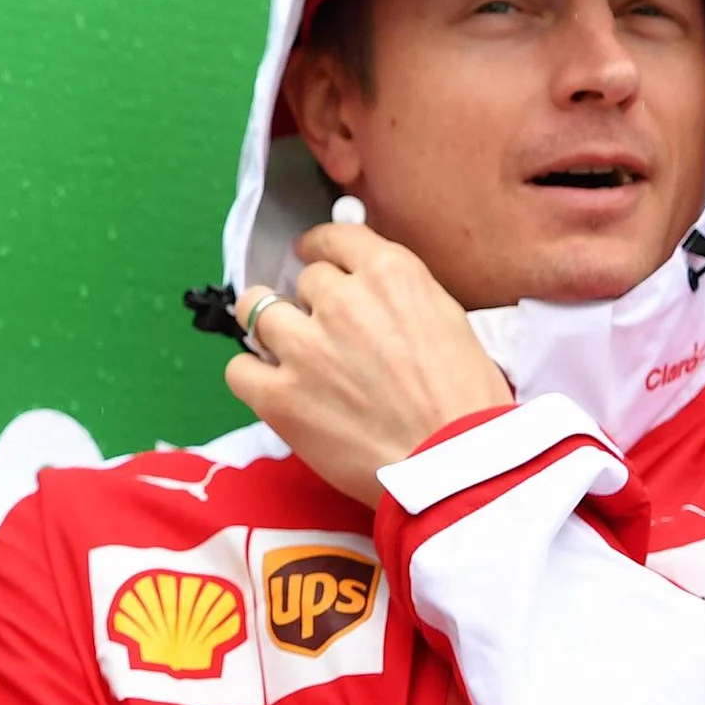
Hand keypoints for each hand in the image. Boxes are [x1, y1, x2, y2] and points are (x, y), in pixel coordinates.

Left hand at [225, 223, 514, 506]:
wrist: (454, 466)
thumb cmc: (466, 402)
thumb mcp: (448, 320)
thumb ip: (400, 296)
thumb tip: (369, 292)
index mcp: (391, 273)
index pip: (335, 238)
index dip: (320, 249)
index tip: (312, 256)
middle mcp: (343, 300)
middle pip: (304, 280)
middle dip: (313, 303)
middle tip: (327, 333)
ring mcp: (306, 347)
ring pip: (257, 309)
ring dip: (271, 327)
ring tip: (286, 351)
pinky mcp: (280, 396)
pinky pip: (239, 369)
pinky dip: (252, 376)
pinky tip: (273, 388)